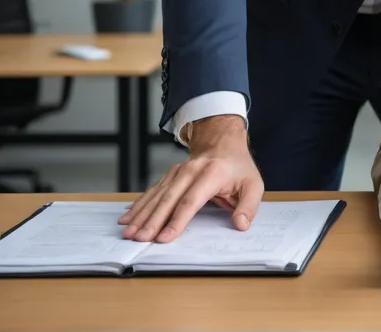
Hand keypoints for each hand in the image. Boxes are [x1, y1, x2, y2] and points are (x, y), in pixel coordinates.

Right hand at [118, 115, 262, 242]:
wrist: (223, 141)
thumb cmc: (238, 168)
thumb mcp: (253, 185)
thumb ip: (249, 206)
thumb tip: (241, 225)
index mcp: (212, 174)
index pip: (191, 200)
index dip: (177, 220)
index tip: (164, 237)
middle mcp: (191, 171)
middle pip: (168, 199)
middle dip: (152, 220)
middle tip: (138, 238)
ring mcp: (177, 172)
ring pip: (157, 195)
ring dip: (140, 214)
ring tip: (127, 231)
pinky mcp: (169, 176)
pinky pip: (152, 191)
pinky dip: (139, 205)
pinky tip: (127, 217)